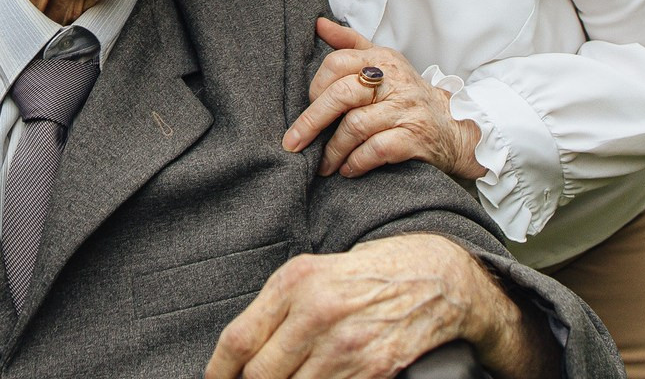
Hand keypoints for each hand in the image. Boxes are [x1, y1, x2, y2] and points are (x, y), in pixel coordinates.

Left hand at [204, 235, 558, 378]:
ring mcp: (345, 345)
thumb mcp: (310, 274)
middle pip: (260, 375)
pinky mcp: (372, 370)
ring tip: (288, 378)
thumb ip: (273, 310)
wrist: (427, 277)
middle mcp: (316, 312)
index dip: (218, 371)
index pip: (239, 339)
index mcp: (294, 281)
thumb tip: (238, 357)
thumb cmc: (360, 276)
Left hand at [282, 20, 484, 180]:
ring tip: (321, 163)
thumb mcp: (384, 61)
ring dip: (332, 149)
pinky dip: (357, 162)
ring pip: (356, 126)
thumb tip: (318, 23)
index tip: (308, 105)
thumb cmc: (407, 93)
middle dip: (312, 121)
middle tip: (294, 143)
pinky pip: (377, 150)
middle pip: (342, 95)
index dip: (316, 85)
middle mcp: (395, 81)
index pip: (337, 63)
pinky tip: (347, 170)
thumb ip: (350, 43)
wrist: (456, 126)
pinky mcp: (415, 138)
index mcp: (383, 59)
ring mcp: (405, 110)